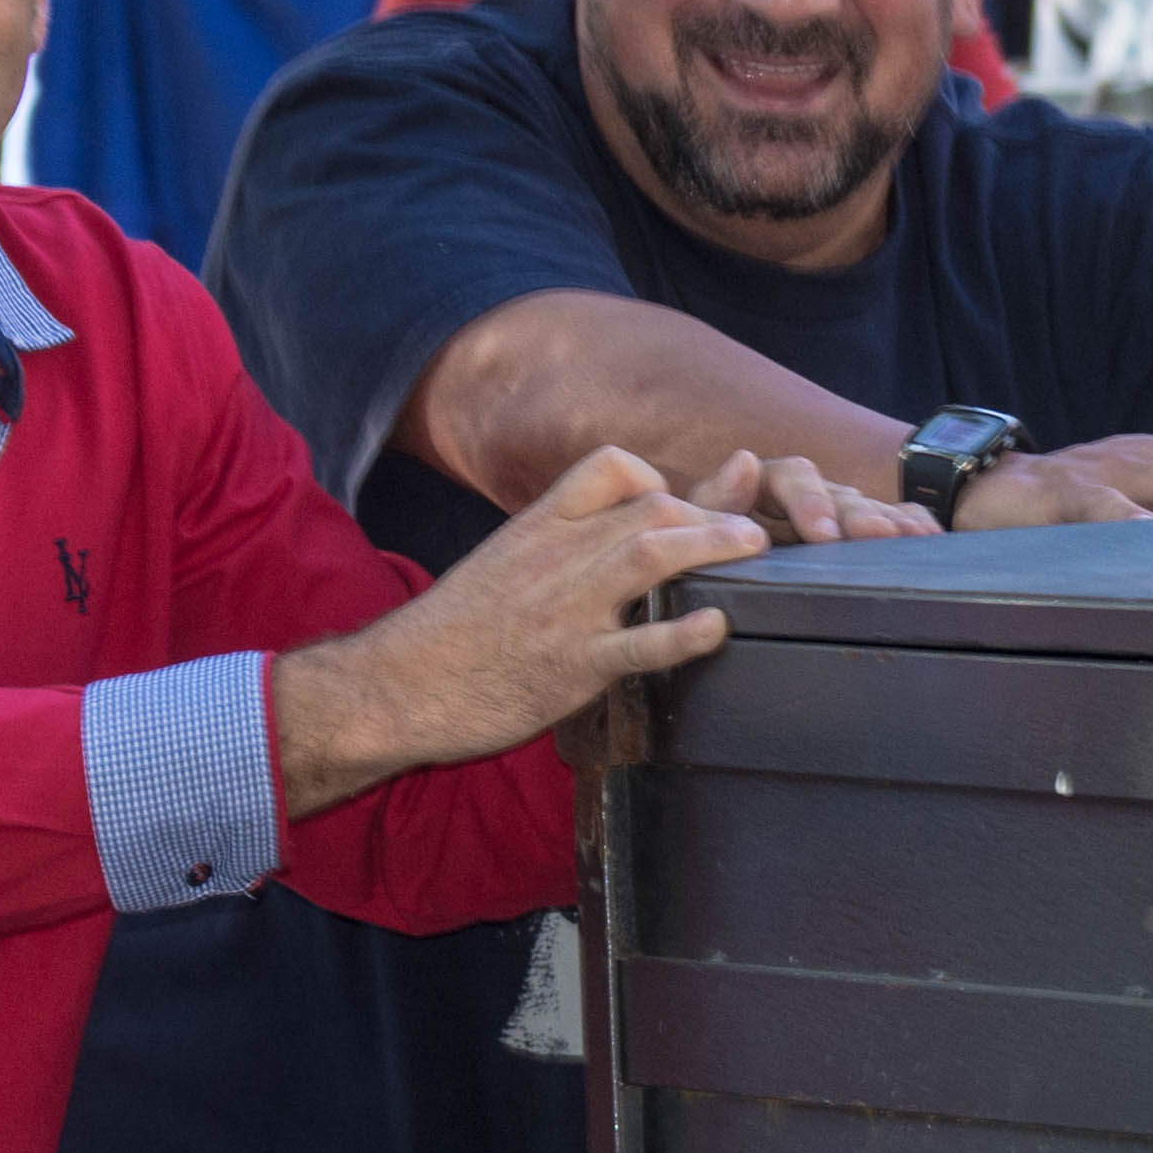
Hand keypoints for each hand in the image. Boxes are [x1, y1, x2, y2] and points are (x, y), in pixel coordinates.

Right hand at [272, 447, 767, 815]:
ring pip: (647, 557)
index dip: (655, 476)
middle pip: (645, 507)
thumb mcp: (502, 566)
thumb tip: (612, 532)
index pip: (607, 467)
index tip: (679, 499)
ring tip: (756, 547)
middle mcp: (554, 557)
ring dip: (710, 547)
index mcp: (536, 527)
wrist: (394, 685)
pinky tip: (717, 628)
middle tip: (758, 523)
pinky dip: (682, 632)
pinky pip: (636, 643)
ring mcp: (564, 611)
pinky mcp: (570, 666)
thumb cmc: (452, 632)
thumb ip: (559, 544)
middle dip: (708, 509)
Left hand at [691, 448, 928, 546]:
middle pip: (836, 493)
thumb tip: (744, 460)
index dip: (809, 500)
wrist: (716, 578)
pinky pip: (888, 521)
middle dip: (859, 514)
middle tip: (878, 536)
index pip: (789, 476)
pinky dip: (910, 524)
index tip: (824, 533)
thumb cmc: (703, 551)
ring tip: (915, 538)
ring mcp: (833, 512)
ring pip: (865, 508)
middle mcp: (803, 493)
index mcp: (761, 484)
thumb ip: (714, 501)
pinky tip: (931, 537)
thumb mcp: (698, 528)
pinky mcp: (853, 534)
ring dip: (890, 521)